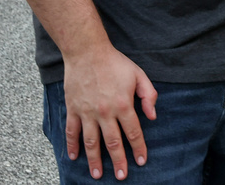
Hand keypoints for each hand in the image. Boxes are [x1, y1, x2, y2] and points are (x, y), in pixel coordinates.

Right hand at [62, 46, 157, 179]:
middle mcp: (105, 112)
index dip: (138, 148)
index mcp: (123, 105)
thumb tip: (153, 116)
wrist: (87, 52)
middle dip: (118, 161)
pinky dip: (72, 146)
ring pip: (91, 142)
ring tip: (97, 175)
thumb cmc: (116, 63)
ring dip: (94, 160)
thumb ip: (149, 95)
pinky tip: (74, 157)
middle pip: (113, 142)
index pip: (133, 132)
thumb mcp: (139, 75)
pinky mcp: (73, 109)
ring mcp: (87, 112)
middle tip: (121, 176)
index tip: (141, 161)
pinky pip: (72, 132)